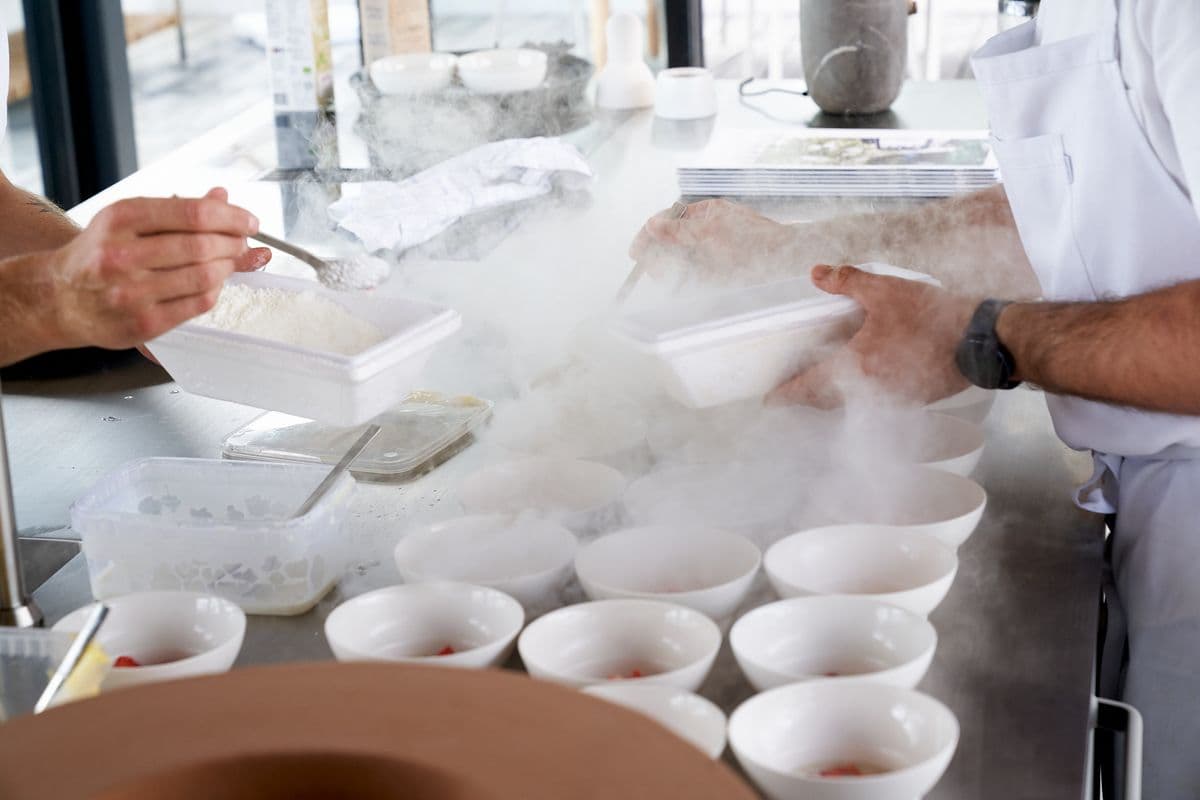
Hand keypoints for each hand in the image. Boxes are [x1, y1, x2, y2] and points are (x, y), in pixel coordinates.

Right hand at [45, 188, 270, 350]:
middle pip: (203, 246)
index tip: (249, 221)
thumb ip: (178, 209)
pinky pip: (198, 304)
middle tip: (243, 243)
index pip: (194, 213)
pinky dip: (215, 290)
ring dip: (228, 267)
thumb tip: (223, 196)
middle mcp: (122, 254)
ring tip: (230, 262)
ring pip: (205, 277)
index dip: (232, 217)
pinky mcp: (142, 323)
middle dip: (234, 244)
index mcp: (121, 218)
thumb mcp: (130, 220)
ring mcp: (131, 292)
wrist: (59, 297)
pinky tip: (214, 283)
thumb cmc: (101, 253)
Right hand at [628, 199, 796, 284]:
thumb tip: (652, 225)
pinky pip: (694, 275)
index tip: (636, 253)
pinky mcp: (719, 270)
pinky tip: (685, 287)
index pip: (668, 220)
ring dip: (672, 271)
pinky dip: (687, 281)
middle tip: (653, 271)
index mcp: (705, 213)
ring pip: (681, 261)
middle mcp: (707, 230)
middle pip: (671, 242)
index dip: (649, 236)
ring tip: (668, 280)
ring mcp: (713, 251)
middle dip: (660, 256)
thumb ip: (679, 230)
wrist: (787, 261)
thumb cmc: (754, 241)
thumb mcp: (711, 231)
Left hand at [767, 264, 976, 407]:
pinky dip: (859, 394)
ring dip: (831, 397)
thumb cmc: (933, 317)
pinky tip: (862, 377)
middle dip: (806, 397)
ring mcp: (892, 400)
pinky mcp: (913, 401)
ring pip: (850, 405)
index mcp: (857, 367)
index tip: (769, 399)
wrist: (982, 341)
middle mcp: (870, 391)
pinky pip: (874, 402)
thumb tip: (817, 273)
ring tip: (820, 382)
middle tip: (791, 389)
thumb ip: (847, 282)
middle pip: (825, 402)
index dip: (786, 394)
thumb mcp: (886, 291)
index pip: (809, 388)